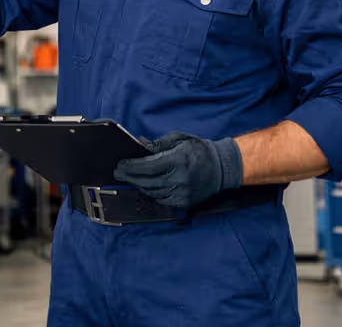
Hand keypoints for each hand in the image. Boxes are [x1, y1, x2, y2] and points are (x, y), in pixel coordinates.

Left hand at [114, 130, 242, 208]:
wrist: (223, 168)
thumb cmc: (200, 150)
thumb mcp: (179, 139)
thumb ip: (158, 144)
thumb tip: (140, 144)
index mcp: (178, 160)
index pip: (147, 166)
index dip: (131, 166)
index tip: (120, 164)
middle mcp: (179, 179)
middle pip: (146, 181)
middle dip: (129, 177)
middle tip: (118, 173)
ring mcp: (182, 193)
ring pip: (152, 192)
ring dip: (139, 185)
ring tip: (130, 178)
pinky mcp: (185, 202)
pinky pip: (162, 200)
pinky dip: (151, 193)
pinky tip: (145, 186)